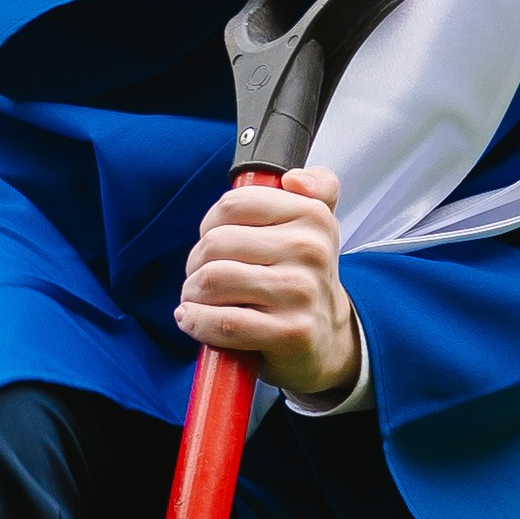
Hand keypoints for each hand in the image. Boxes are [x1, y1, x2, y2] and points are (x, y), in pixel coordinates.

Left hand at [176, 164, 358, 398]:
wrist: (327, 340)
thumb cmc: (302, 279)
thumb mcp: (316, 226)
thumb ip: (315, 186)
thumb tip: (295, 179)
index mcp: (313, 216)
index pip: (233, 204)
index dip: (210, 225)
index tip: (216, 242)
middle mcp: (311, 250)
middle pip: (216, 243)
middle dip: (196, 263)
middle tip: (203, 278)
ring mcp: (301, 293)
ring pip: (213, 280)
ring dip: (192, 294)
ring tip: (199, 299)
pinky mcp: (290, 332)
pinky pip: (223, 322)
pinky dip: (197, 322)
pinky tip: (194, 320)